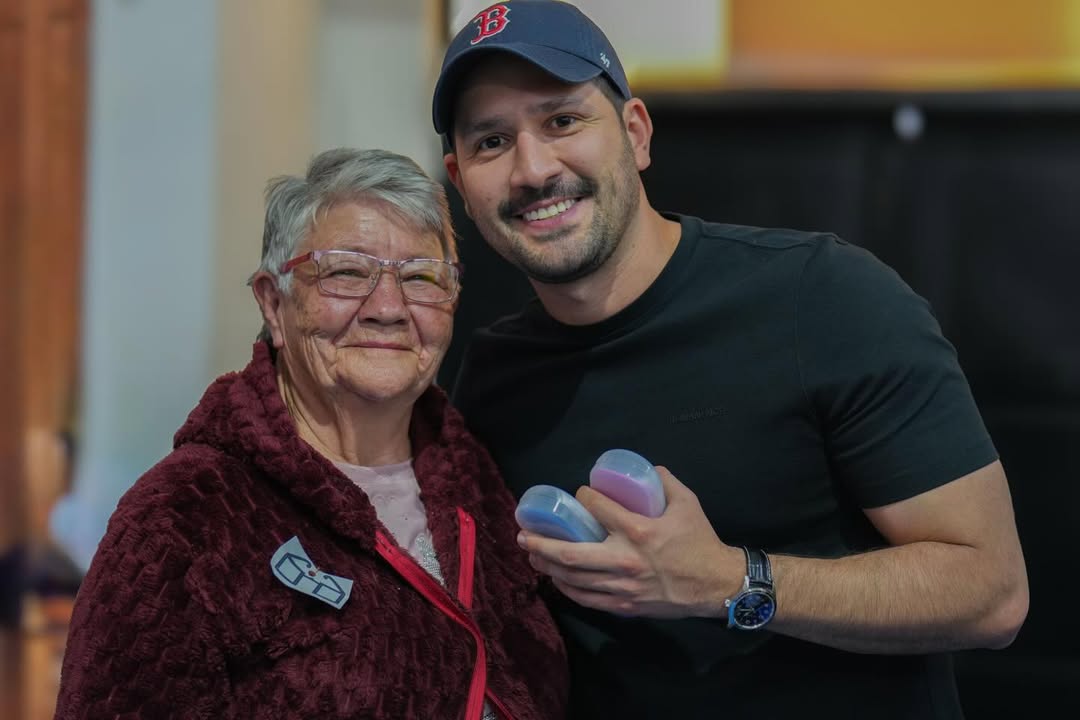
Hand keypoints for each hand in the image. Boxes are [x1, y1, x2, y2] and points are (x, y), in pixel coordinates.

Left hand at [518, 467, 744, 617]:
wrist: (716, 584)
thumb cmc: (700, 541)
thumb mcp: (687, 503)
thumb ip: (665, 481)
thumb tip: (647, 468)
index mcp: (639, 531)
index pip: (598, 509)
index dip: (583, 497)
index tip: (578, 493)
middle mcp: (625, 560)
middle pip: (571, 553)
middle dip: (542, 542)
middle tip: (524, 533)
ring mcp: (623, 585)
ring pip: (574, 578)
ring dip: (548, 565)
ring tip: (532, 553)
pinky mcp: (624, 604)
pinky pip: (587, 598)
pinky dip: (567, 588)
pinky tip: (556, 577)